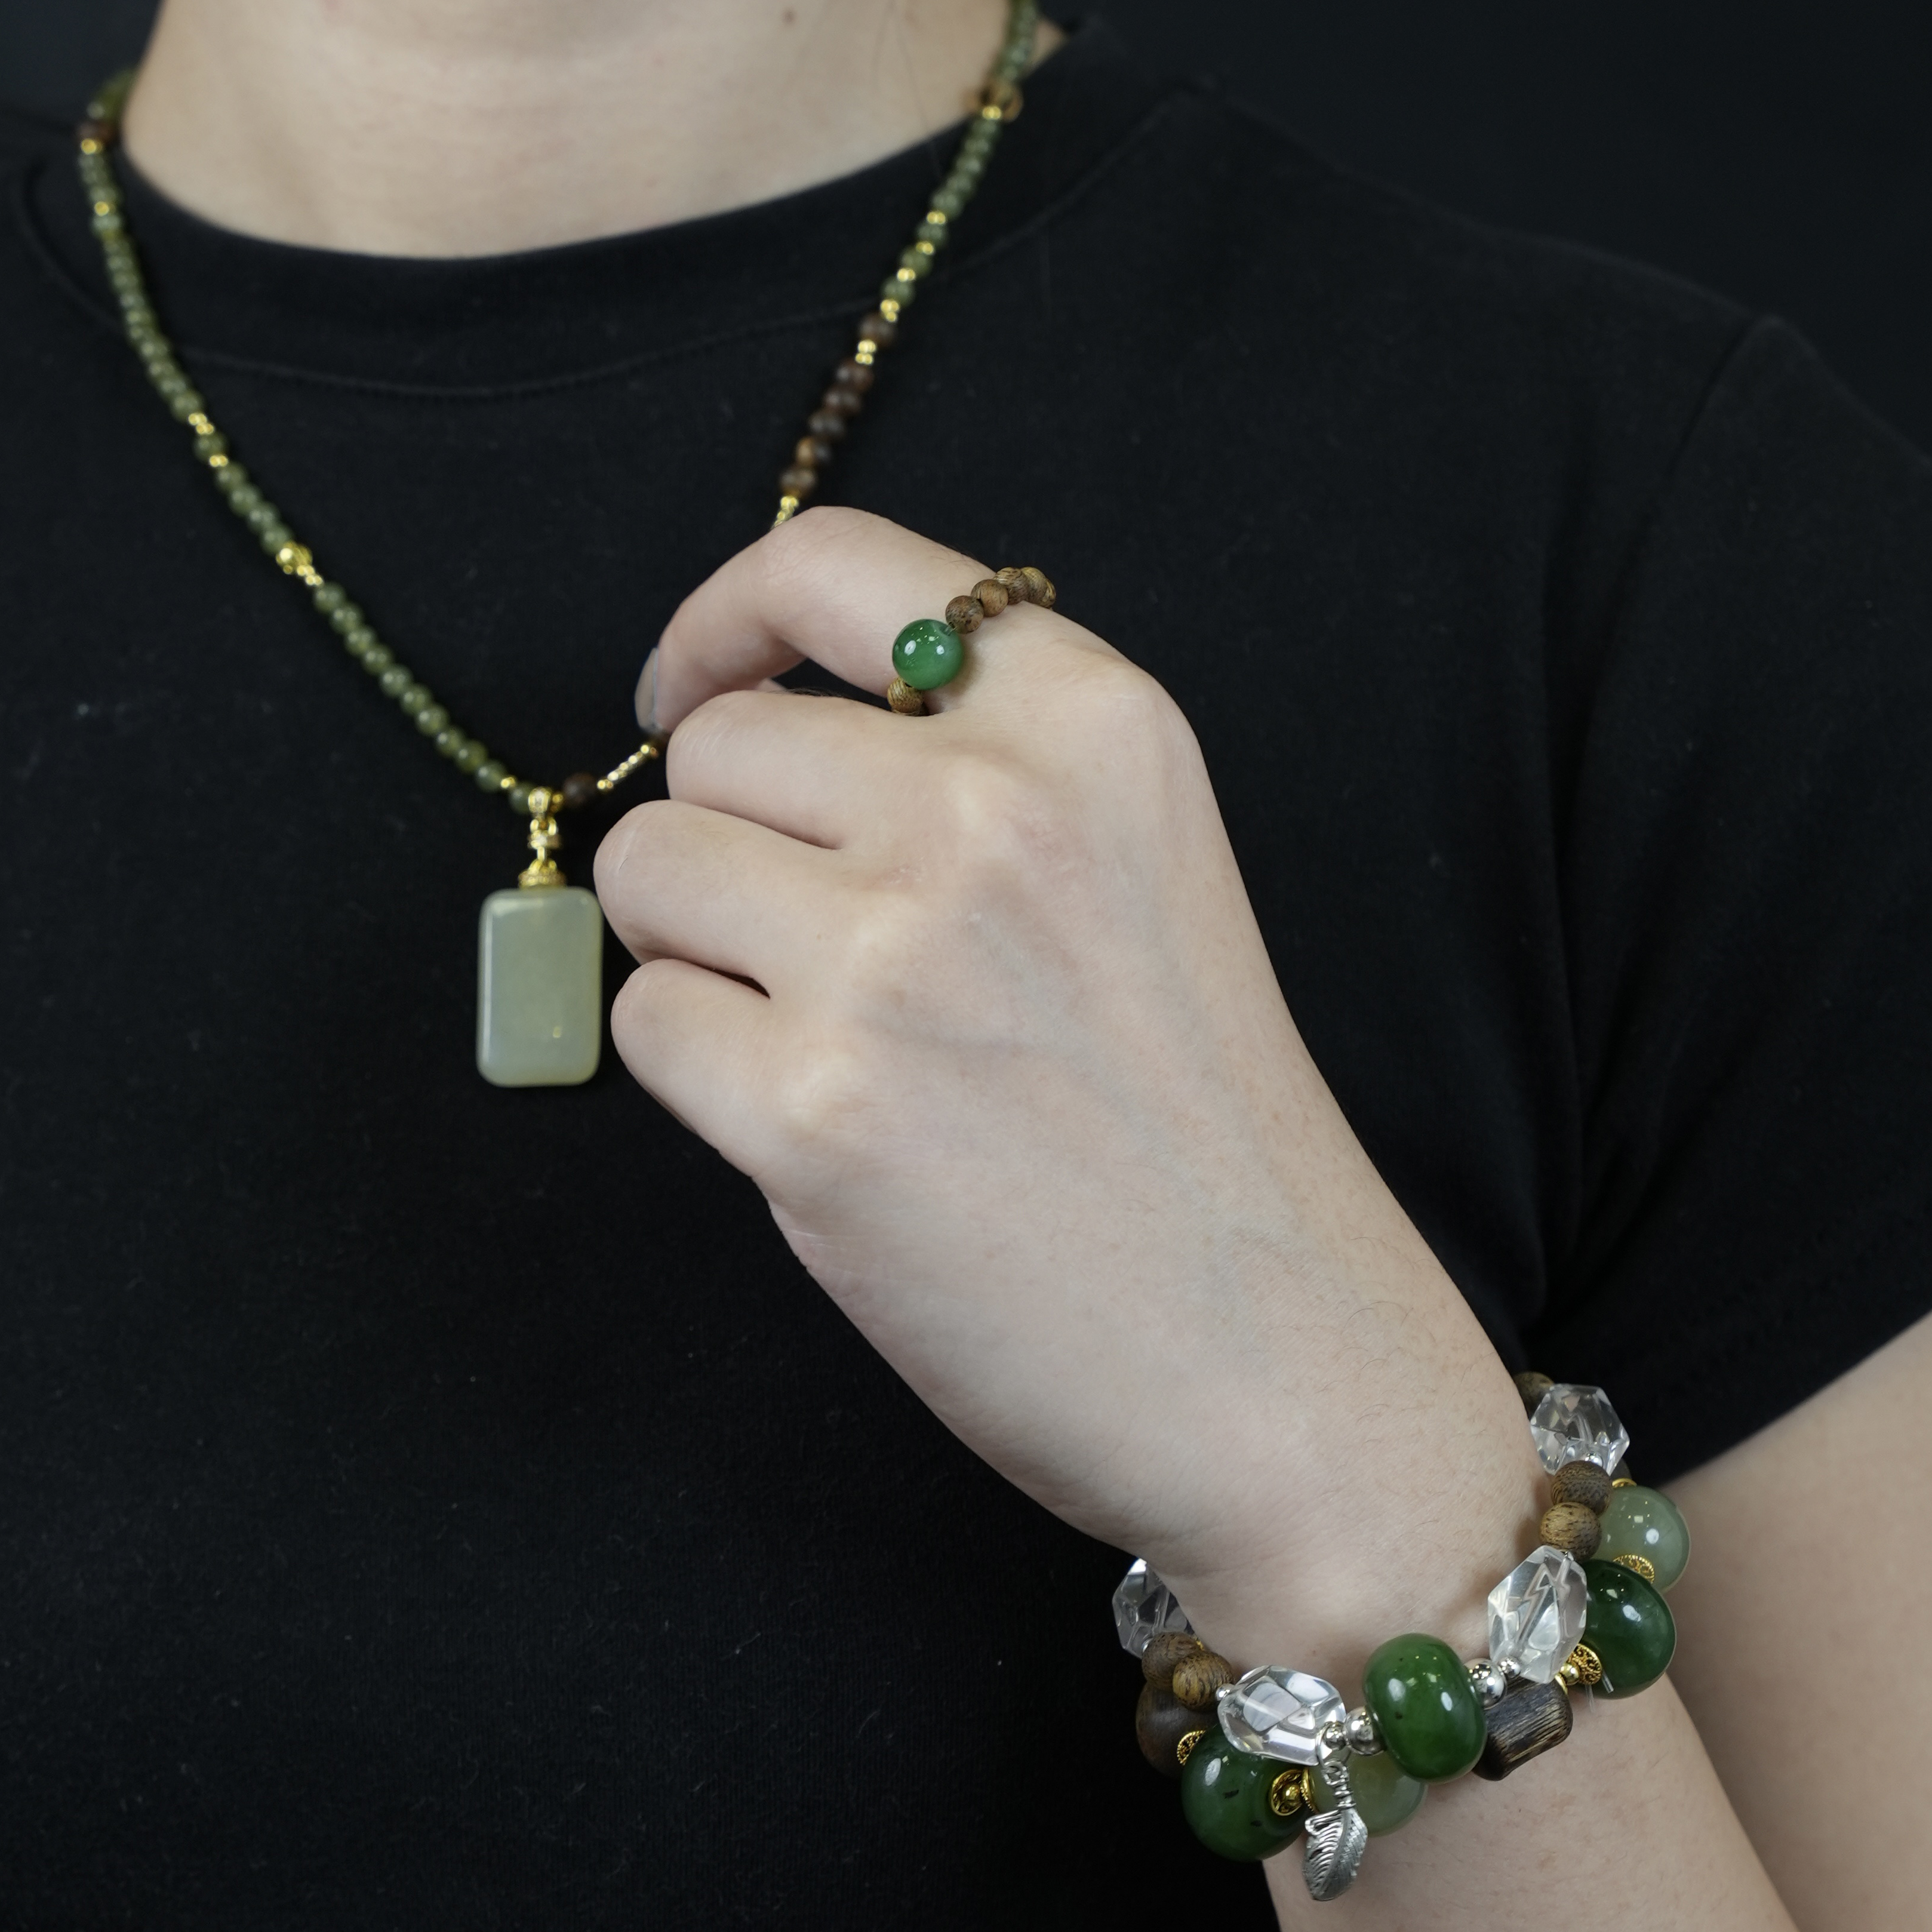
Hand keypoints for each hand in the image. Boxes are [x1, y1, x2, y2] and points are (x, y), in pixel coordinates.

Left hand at [596, 509, 1529, 1650]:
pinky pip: (644, 1021)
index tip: (682, 690)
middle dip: (720, 838)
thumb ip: (976, 768)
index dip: (720, 620)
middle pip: (715, 745)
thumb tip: (745, 737)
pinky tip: (812, 1127)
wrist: (1287, 1365)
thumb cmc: (1199, 1134)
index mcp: (1094, 723)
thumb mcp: (1138, 868)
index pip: (833, 566)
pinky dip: (694, 1072)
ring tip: (811, 1034)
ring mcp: (896, 959)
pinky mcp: (814, 1110)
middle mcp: (992, 811)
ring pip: (649, 869)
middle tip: (796, 946)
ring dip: (690, 949)